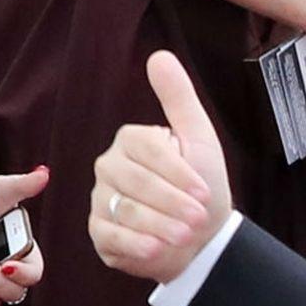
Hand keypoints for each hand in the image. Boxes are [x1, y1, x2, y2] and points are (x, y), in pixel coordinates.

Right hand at [91, 52, 232, 286]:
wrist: (203, 236)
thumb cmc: (202, 185)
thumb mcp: (198, 138)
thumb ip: (178, 98)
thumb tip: (159, 56)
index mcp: (131, 142)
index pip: (147, 152)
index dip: (178, 173)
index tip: (205, 191)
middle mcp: (109, 168)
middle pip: (136, 183)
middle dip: (172, 203)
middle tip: (199, 219)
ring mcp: (101, 201)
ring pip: (124, 211)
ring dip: (160, 226)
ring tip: (186, 235)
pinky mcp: (99, 234)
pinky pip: (110, 238)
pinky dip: (137, 246)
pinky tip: (159, 250)